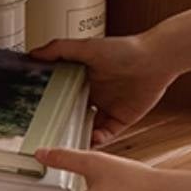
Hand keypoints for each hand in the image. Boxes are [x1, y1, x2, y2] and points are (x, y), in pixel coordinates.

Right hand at [29, 33, 175, 146]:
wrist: (156, 60)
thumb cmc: (125, 49)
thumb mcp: (87, 47)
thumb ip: (59, 50)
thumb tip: (35, 53)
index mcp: (84, 77)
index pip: (62, 94)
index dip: (50, 103)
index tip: (37, 113)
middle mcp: (95, 93)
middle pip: (74, 113)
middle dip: (62, 123)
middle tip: (49, 133)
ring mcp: (108, 107)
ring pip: (88, 127)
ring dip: (79, 135)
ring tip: (66, 143)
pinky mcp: (122, 118)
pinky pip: (107, 134)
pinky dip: (97, 140)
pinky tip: (89, 140)